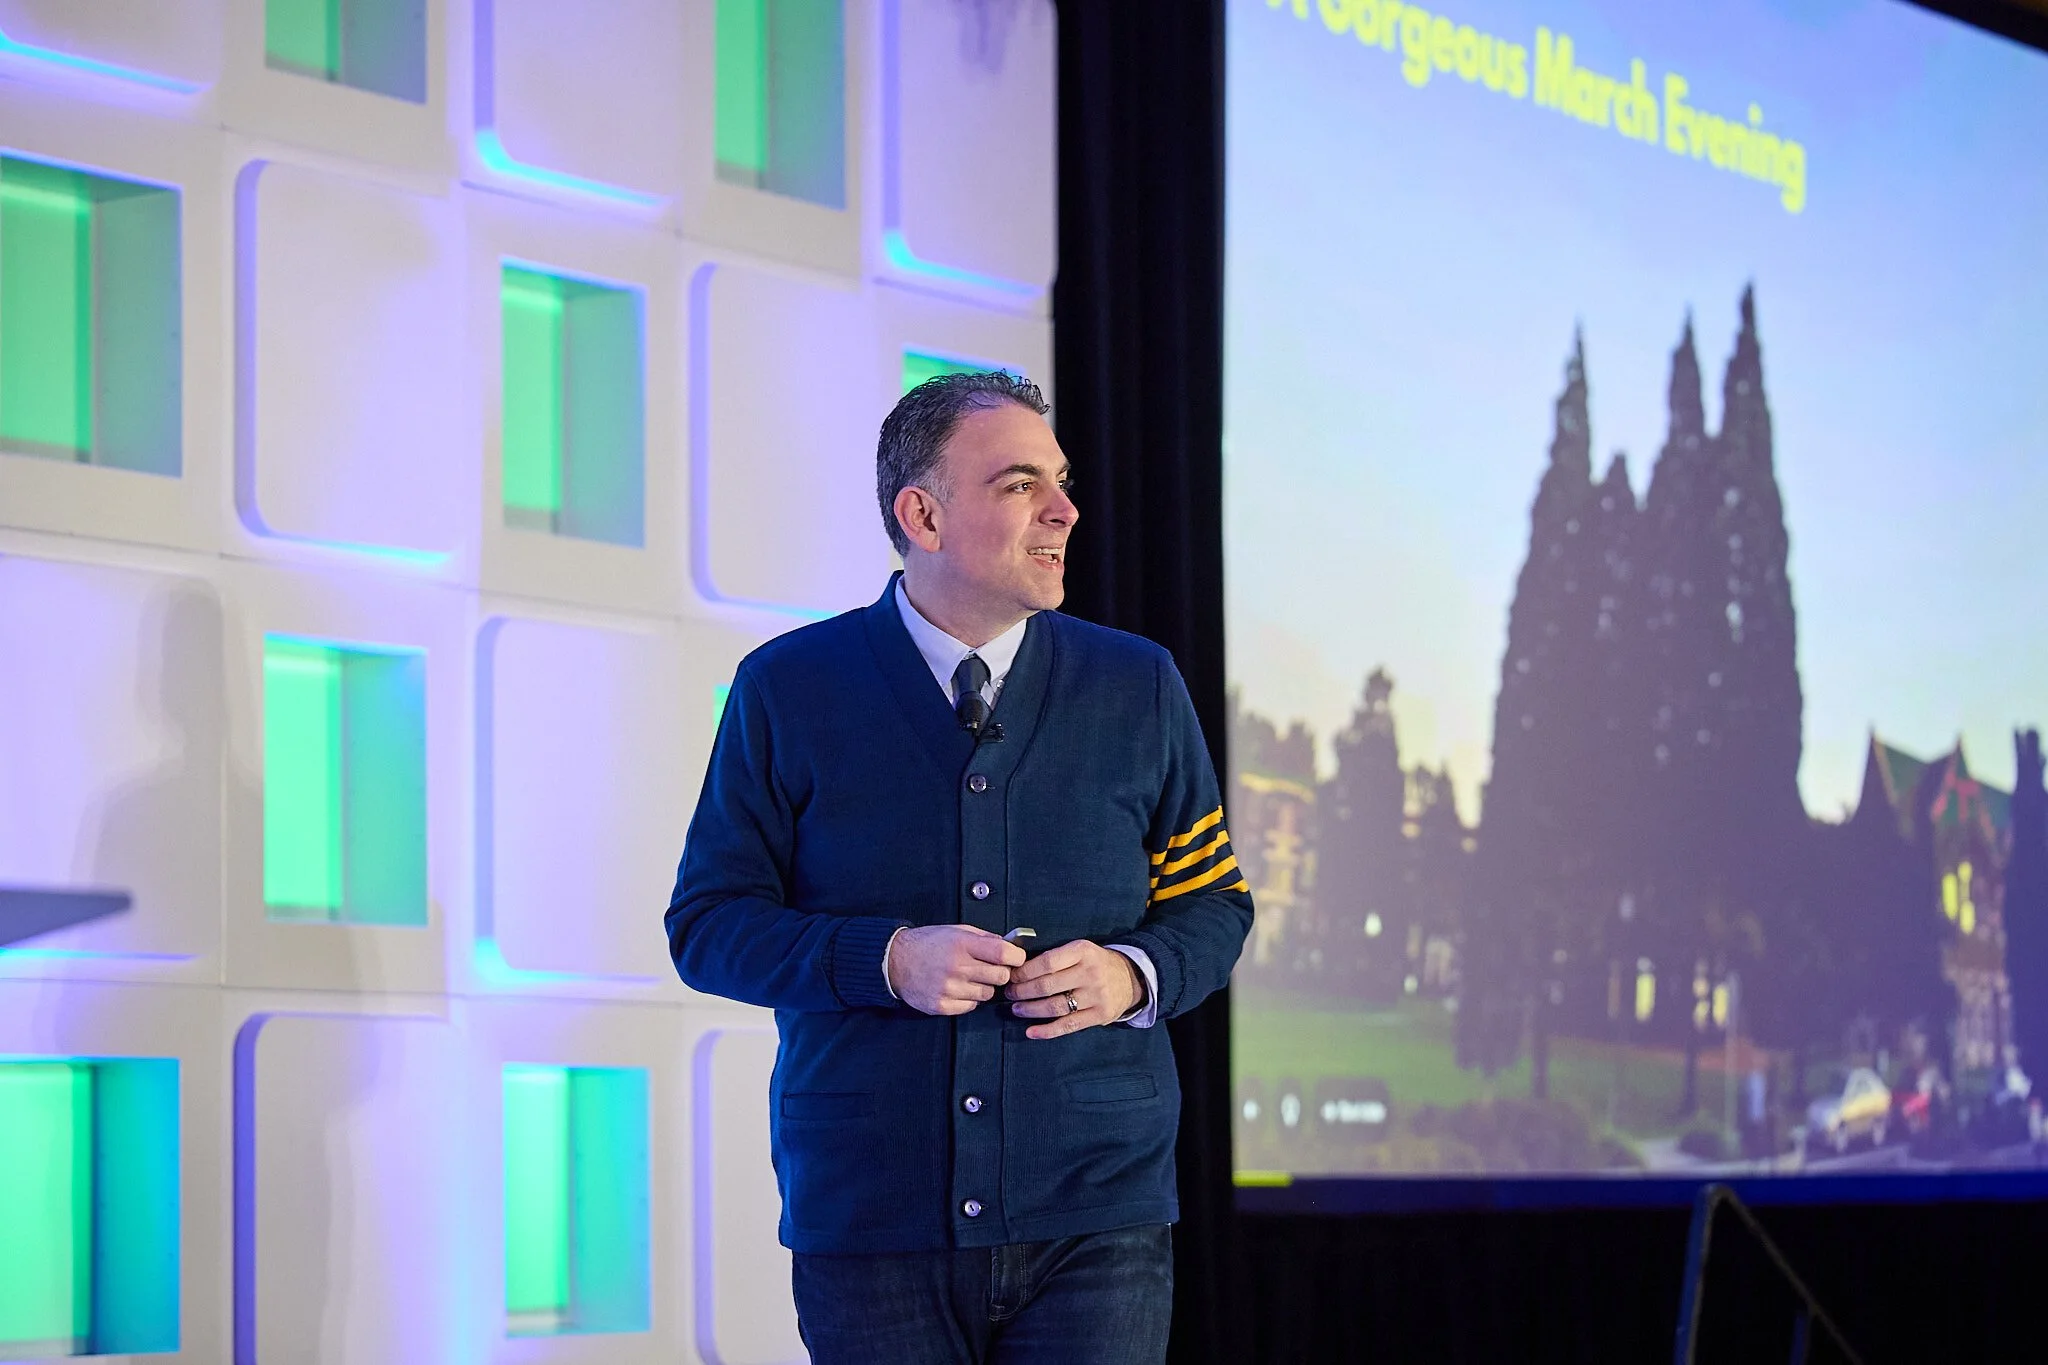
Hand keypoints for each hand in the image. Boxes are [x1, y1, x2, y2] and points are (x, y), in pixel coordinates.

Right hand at [886, 925, 1025, 1015]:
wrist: (895, 961)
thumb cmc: (927, 944)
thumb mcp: (956, 930)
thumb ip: (984, 938)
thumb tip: (1009, 945)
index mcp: (962, 944)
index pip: (1003, 954)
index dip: (1016, 957)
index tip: (1015, 958)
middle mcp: (956, 967)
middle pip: (1000, 977)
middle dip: (999, 973)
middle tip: (988, 968)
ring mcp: (949, 989)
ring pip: (987, 994)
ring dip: (983, 987)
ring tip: (967, 977)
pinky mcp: (942, 1006)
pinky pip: (971, 1006)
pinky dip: (968, 999)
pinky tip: (957, 988)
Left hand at [1004, 940, 1142, 1038]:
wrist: (1130, 977)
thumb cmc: (1095, 962)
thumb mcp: (1080, 950)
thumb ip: (1056, 957)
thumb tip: (1019, 967)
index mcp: (1082, 951)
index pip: (1047, 962)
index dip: (1024, 972)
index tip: (1011, 977)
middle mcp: (1090, 973)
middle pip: (1047, 986)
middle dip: (1022, 992)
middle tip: (1009, 994)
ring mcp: (1096, 996)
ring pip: (1055, 1007)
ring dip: (1030, 1010)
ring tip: (1016, 1009)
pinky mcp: (1100, 1015)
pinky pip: (1068, 1025)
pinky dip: (1047, 1031)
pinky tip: (1031, 1032)